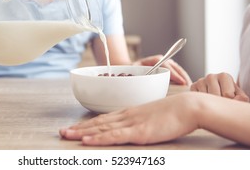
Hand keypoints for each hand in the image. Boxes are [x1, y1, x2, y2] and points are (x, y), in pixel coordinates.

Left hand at [60, 92, 197, 145]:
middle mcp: (126, 116)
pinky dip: (98, 139)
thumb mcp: (152, 116)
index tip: (74, 127)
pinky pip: (114, 136)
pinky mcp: (139, 132)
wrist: (188, 107)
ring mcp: (131, 123)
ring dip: (81, 133)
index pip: (102, 119)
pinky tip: (87, 141)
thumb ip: (140, 122)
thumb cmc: (173, 112)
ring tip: (66, 135)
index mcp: (129, 112)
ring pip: (101, 129)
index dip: (86, 124)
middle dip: (78, 129)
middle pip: (97, 123)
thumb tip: (132, 128)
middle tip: (61, 132)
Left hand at [134, 55, 191, 84]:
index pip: (165, 65)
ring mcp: (165, 64)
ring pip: (178, 69)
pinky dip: (183, 78)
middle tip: (188, 86)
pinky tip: (187, 86)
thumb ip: (139, 77)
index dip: (173, 73)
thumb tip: (145, 82)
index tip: (180, 81)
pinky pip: (177, 72)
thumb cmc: (133, 72)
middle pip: (174, 66)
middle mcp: (161, 60)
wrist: (133, 70)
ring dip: (184, 77)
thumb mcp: (134, 73)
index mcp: (153, 60)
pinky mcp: (168, 69)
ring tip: (190, 87)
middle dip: (182, 76)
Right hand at [190, 73, 248, 101]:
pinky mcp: (192, 87)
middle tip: (221, 106)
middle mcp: (211, 76)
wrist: (215, 98)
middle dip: (219, 104)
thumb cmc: (229, 98)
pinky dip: (201, 104)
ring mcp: (200, 81)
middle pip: (216, 97)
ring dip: (210, 105)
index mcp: (224, 76)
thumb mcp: (238, 98)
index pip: (228, 94)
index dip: (230, 102)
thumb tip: (236, 98)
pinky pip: (197, 99)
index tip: (230, 102)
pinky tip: (205, 103)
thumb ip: (242, 98)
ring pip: (206, 99)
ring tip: (213, 105)